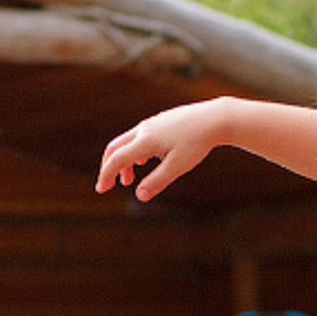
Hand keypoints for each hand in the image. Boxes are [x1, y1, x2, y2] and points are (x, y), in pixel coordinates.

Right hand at [97, 100, 228, 201]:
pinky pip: (139, 137)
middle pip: (115, 147)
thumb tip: (139, 197)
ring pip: (127, 142)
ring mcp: (152, 124)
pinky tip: (144, 161)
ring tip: (129, 179)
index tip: (101, 189)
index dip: (106, 175)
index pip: (117, 159)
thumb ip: (157, 182)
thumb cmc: (197, 143)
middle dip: (109, 167)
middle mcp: (144, 129)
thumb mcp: (178, 167)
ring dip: (124, 161)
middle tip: (107, 184)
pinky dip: (135, 152)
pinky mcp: (160, 122)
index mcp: (146, 141)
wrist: (214, 118)